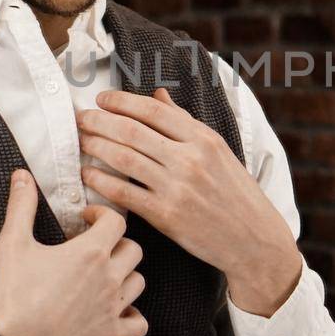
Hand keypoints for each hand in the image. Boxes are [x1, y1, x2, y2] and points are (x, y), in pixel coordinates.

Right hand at [0, 168, 147, 335]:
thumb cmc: (14, 295)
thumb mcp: (12, 244)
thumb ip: (21, 206)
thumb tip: (21, 176)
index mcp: (91, 252)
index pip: (117, 221)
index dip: (102, 215)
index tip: (87, 219)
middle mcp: (109, 277)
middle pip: (134, 249)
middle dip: (117, 243)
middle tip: (95, 248)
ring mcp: (113, 308)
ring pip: (139, 282)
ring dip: (125, 275)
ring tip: (104, 276)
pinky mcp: (110, 335)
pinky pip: (139, 324)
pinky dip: (133, 316)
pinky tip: (117, 310)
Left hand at [76, 86, 294, 280]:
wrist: (253, 239)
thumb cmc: (236, 194)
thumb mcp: (219, 151)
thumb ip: (185, 122)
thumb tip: (158, 95)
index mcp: (203, 139)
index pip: (154, 110)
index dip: (122, 101)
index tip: (102, 99)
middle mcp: (190, 159)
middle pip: (132, 131)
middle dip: (100, 121)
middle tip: (81, 118)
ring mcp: (177, 188)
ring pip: (124, 159)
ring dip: (96, 147)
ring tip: (81, 141)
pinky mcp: (166, 216)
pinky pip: (125, 193)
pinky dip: (102, 181)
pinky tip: (88, 175)